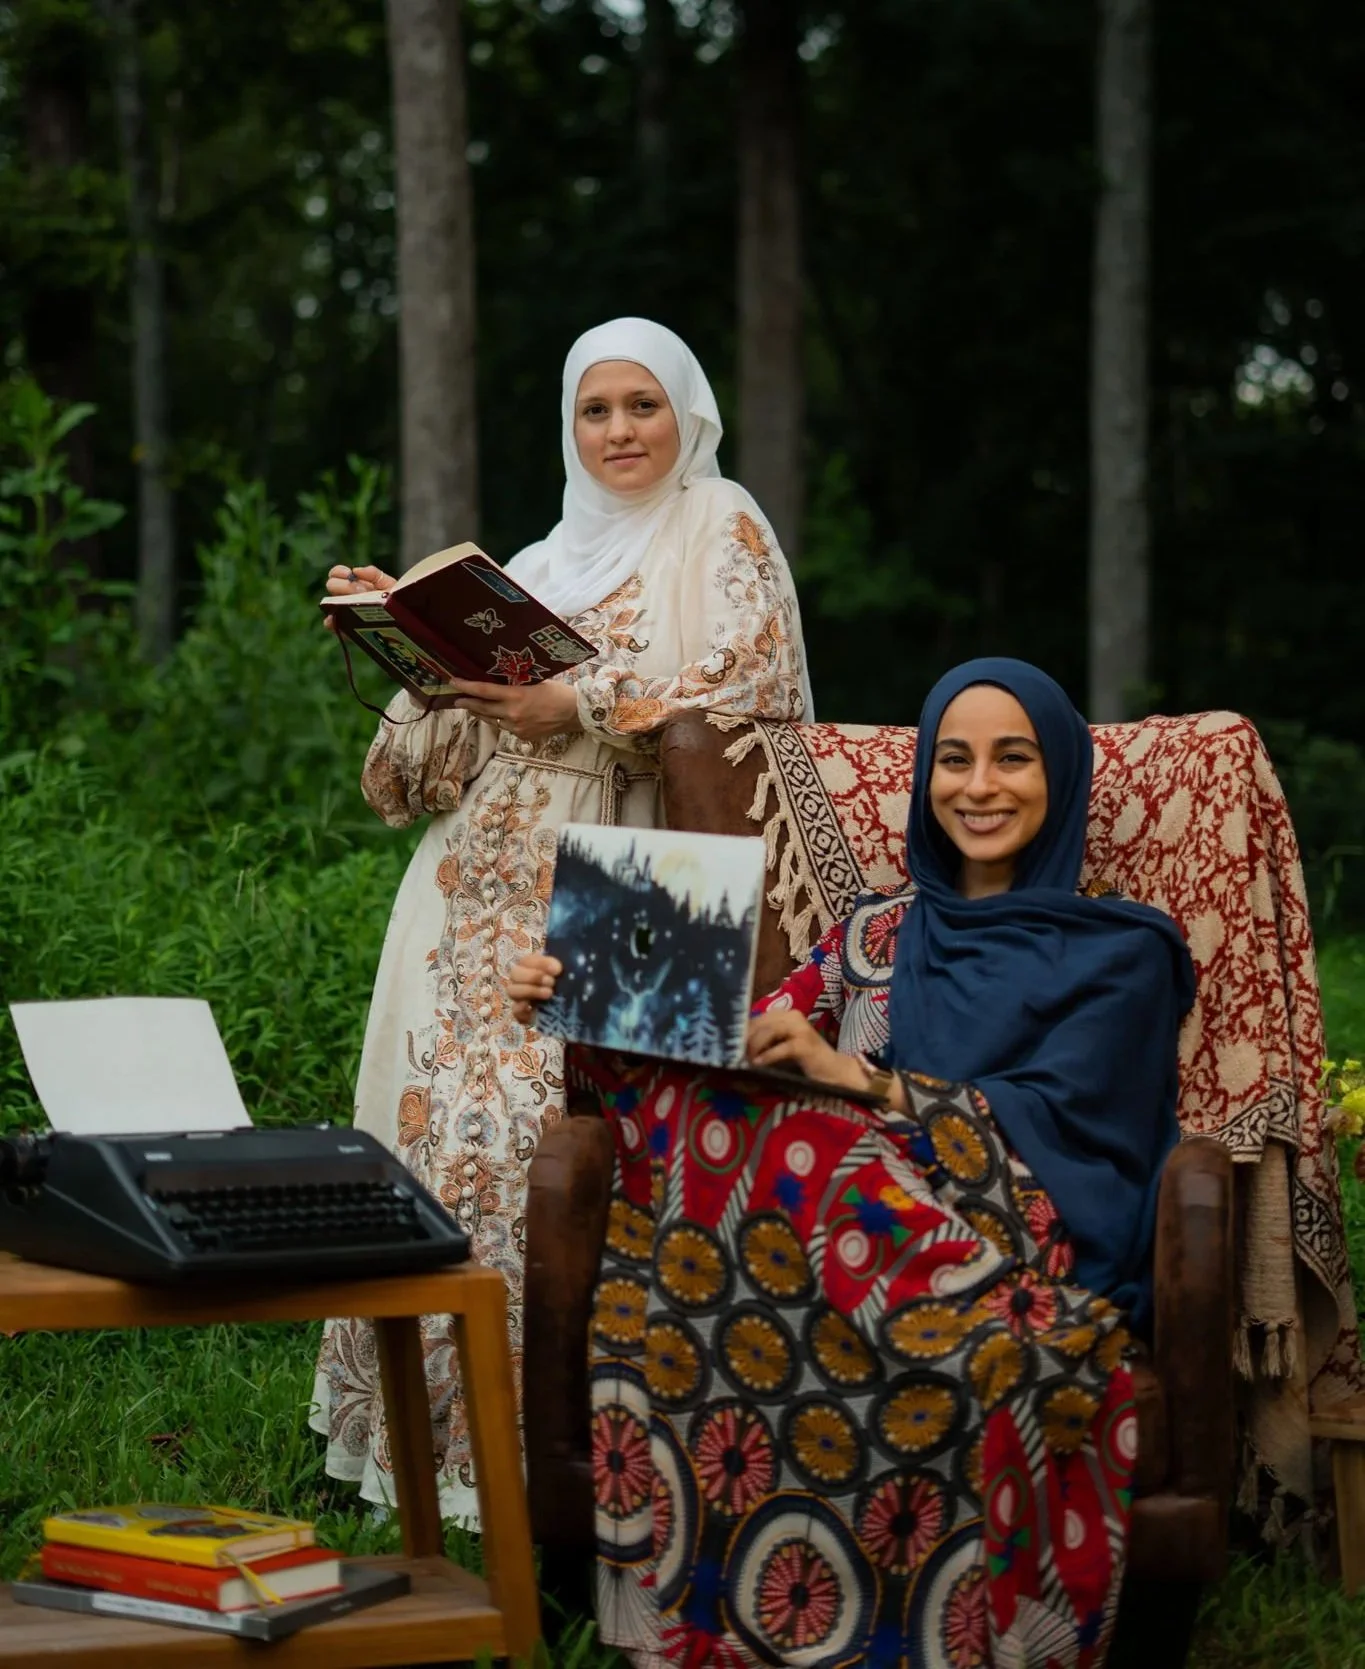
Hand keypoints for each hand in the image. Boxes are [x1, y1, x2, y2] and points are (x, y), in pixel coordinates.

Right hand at [323, 564, 398, 632]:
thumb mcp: (389, 584)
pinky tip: (335, 621)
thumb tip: (356, 570)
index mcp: (354, 583)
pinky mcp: (348, 629)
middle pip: (332, 586)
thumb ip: (375, 574)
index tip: (348, 574)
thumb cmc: (396, 601)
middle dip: (344, 587)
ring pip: (331, 604)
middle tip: (361, 593)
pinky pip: (335, 625)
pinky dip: (333, 622)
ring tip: (352, 605)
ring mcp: (345, 612)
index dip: (339, 572)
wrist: (407, 621)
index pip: (336, 574)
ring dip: (339, 602)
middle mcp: (347, 596)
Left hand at [449, 677, 581, 741]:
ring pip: (492, 720)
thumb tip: (498, 681)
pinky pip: (505, 728)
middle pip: (482, 708)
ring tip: (472, 707)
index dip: (467, 686)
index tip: (454, 682)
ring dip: (481, 713)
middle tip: (456, 698)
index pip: (484, 691)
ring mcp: (516, 728)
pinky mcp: (522, 737)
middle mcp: (513, 714)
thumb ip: (515, 685)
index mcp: (516, 696)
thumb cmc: (559, 693)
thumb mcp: (535, 682)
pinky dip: (500, 720)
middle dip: (467, 702)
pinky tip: (499, 716)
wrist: (576, 713)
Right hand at [508, 954, 560, 1025]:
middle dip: (533, 977)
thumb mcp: (567, 971)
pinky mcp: (521, 1013)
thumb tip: (562, 967)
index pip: (528, 959)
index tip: (558, 969)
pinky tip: (532, 1009)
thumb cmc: (566, 982)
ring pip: (512, 991)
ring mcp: (518, 996)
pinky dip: (522, 1010)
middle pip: (515, 973)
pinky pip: (515, 1011)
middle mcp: (520, 979)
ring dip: (530, 991)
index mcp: (530, 964)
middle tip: (552, 982)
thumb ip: (565, 966)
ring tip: (549, 994)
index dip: (541, 963)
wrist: (571, 1006)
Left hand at [745, 1011, 869, 1093]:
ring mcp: (800, 1028)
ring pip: (768, 1032)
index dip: (742, 1031)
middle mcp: (792, 1016)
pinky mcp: (805, 1044)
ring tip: (745, 1060)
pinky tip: (758, 1065)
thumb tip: (737, 1047)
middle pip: (760, 1023)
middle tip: (734, 1055)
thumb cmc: (806, 1061)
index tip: (729, 1044)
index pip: (757, 1018)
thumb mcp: (782, 1047)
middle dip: (745, 1039)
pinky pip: (781, 1048)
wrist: (835, 1071)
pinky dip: (767, 1057)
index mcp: (786, 1015)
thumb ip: (765, 1042)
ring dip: (754, 1047)